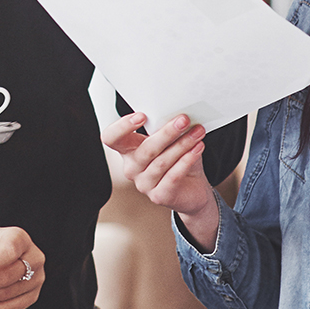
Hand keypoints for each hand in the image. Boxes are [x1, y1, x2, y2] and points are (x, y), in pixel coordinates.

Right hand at [101, 112, 217, 246]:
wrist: (192, 189)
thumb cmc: (178, 159)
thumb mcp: (170, 140)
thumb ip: (165, 127)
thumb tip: (176, 112)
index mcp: (128, 150)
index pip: (111, 138)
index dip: (122, 127)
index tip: (142, 116)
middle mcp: (132, 168)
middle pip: (145, 149)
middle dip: (166, 133)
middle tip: (183, 120)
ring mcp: (144, 184)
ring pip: (162, 162)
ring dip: (182, 145)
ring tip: (197, 133)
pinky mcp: (159, 196)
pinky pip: (172, 177)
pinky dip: (186, 161)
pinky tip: (197, 149)